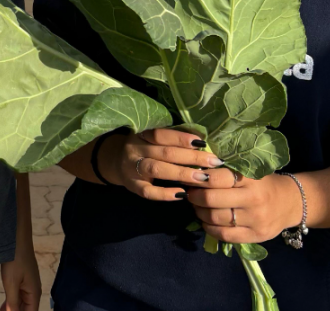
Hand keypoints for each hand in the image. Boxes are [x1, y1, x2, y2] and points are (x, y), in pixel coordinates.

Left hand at [0, 239, 40, 310]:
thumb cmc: (15, 261)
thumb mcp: (11, 284)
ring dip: (13, 308)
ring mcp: (28, 284)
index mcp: (34, 293)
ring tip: (1, 310)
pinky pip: (19, 295)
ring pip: (22, 302)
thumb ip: (12, 303)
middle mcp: (33, 291)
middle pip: (27, 309)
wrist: (17, 239)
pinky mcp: (22, 279)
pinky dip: (12, 301)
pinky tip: (4, 305)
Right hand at [99, 129, 230, 200]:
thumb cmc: (143, 148)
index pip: (161, 134)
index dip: (182, 138)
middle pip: (165, 153)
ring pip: (158, 169)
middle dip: (192, 157)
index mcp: (141, 134)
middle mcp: (135, 149)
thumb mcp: (151, 139)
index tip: (203, 143)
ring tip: (204, 178)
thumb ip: (170, 140)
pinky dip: (165, 194)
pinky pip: (148, 192)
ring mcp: (132, 168)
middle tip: (214, 162)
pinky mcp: (133, 186)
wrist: (116, 162)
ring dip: (182, 173)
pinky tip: (182, 194)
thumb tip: (202, 143)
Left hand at [188, 173, 302, 243]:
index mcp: (251, 178)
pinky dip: (209, 229)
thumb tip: (196, 171)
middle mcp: (254, 199)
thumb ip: (227, 171)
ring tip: (197, 207)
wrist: (292, 202)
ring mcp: (255, 219)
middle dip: (195, 196)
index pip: (217, 178)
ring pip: (216, 218)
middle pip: (212, 199)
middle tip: (190, 194)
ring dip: (199, 212)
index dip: (199, 178)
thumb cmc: (264, 183)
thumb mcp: (250, 171)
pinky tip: (206, 222)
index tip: (192, 178)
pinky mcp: (256, 236)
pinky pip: (224, 235)